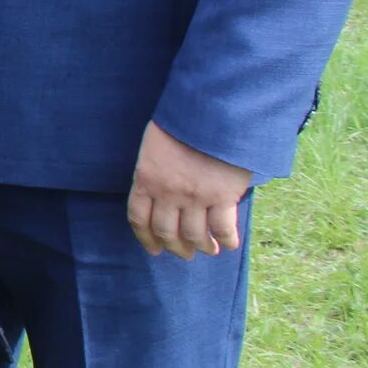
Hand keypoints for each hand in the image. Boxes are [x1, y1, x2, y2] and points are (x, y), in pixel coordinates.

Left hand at [128, 121, 252, 258]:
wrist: (211, 113)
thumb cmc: (182, 124)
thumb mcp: (155, 146)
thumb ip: (155, 171)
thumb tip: (160, 192)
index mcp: (146, 178)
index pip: (138, 218)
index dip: (146, 238)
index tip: (154, 250)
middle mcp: (167, 192)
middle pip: (166, 231)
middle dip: (175, 247)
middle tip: (184, 254)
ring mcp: (194, 196)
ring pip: (194, 235)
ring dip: (201, 247)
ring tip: (208, 250)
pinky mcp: (222, 196)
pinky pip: (222, 228)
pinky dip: (226, 240)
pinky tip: (229, 244)